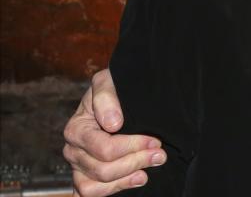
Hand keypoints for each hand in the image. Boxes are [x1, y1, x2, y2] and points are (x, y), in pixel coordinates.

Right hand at [62, 69, 166, 195]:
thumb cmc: (112, 89)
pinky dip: (113, 190)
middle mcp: (74, 150)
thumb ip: (107, 96)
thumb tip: (113, 123)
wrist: (116, 96)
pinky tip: (135, 180)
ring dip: (126, 180)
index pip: (104, 148)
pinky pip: (90, 194)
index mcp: (76, 129)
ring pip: (97, 186)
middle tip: (160, 155)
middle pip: (103, 169)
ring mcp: (78, 166)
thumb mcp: (107, 81)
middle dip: (136, 162)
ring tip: (147, 172)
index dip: (132, 147)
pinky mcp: (86, 177)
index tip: (155, 141)